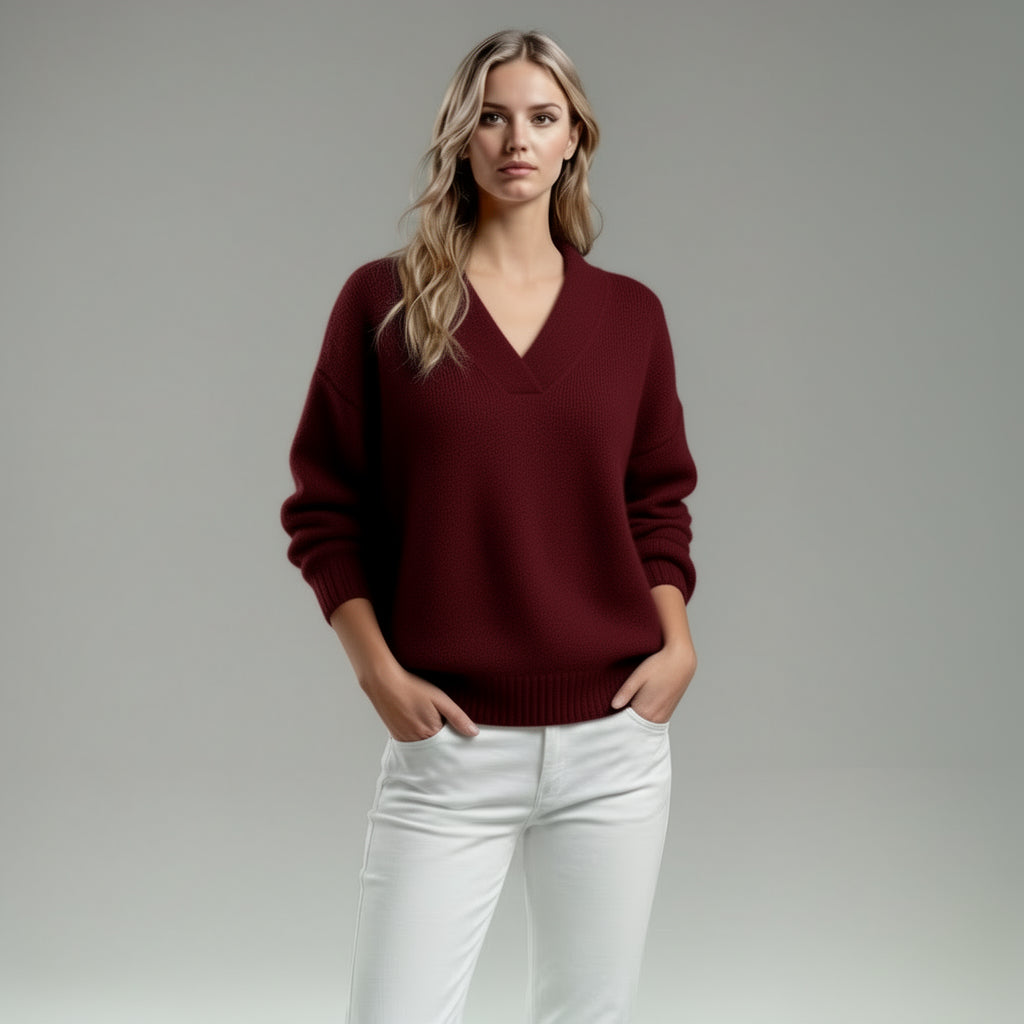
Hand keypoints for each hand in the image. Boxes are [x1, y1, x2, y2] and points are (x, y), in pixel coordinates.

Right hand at [359, 663, 478, 741]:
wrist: (384, 683)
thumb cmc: (412, 689)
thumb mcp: (440, 699)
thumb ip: (457, 717)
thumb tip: (474, 733)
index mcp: (431, 733)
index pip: (449, 743)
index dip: (454, 734)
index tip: (453, 726)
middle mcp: (417, 741)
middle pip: (437, 746)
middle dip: (441, 737)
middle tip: (436, 718)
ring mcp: (405, 740)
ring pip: (424, 745)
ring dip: (428, 737)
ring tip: (424, 718)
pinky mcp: (396, 737)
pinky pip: (412, 743)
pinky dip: (417, 736)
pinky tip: (415, 721)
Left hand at [610, 642, 696, 723]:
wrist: (682, 660)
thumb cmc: (659, 665)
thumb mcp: (638, 675)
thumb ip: (626, 692)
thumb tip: (613, 706)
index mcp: (646, 711)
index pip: (626, 726)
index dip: (615, 724)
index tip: (606, 720)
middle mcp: (656, 717)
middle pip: (635, 729)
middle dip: (624, 726)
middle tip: (610, 720)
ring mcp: (664, 716)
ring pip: (644, 726)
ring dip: (634, 723)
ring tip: (623, 715)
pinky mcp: (668, 712)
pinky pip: (652, 722)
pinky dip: (643, 720)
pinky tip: (636, 711)